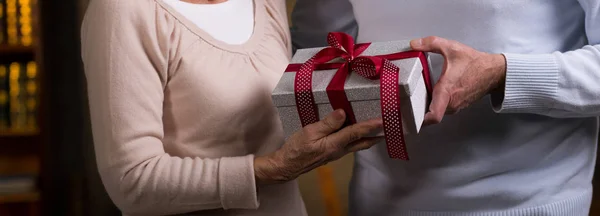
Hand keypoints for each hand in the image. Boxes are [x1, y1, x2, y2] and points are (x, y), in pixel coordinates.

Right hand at [254, 109, 382, 184]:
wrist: (287, 165)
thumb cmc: (296, 149)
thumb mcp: (309, 132)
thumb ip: (327, 124)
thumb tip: (343, 113)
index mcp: (334, 144)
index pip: (356, 133)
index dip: (370, 126)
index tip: (383, 120)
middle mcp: (339, 150)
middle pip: (363, 142)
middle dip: (377, 135)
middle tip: (389, 127)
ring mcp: (336, 153)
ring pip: (357, 145)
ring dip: (369, 137)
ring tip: (378, 128)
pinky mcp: (331, 152)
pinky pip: (349, 145)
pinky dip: (357, 138)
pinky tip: (356, 133)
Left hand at [410, 36, 506, 124]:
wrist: (493, 71)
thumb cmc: (474, 62)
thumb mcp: (451, 48)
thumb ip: (431, 43)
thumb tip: (414, 43)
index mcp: (446, 91)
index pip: (434, 116)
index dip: (420, 121)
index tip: (409, 118)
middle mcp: (451, 102)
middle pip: (429, 115)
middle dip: (417, 110)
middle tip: (405, 104)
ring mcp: (456, 106)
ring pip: (437, 111)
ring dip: (427, 107)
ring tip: (416, 98)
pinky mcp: (459, 106)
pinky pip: (443, 108)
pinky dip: (436, 104)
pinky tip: (431, 95)